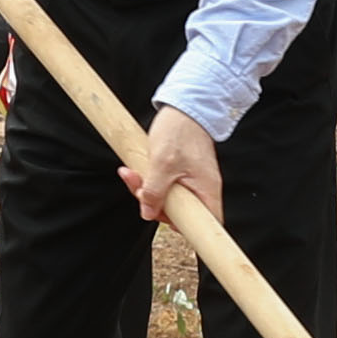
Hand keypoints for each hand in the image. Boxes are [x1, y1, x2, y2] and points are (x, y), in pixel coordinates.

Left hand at [127, 104, 226, 231]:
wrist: (184, 108)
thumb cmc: (180, 131)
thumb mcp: (162, 164)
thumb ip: (156, 192)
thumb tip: (148, 213)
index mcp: (206, 190)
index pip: (205, 225)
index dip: (186, 229)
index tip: (167, 221)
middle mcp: (201, 190)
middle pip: (179, 214)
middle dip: (154, 205)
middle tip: (139, 188)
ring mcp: (190, 183)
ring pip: (167, 200)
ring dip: (146, 191)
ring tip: (130, 174)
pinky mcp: (180, 176)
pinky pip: (163, 188)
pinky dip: (148, 182)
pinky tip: (133, 171)